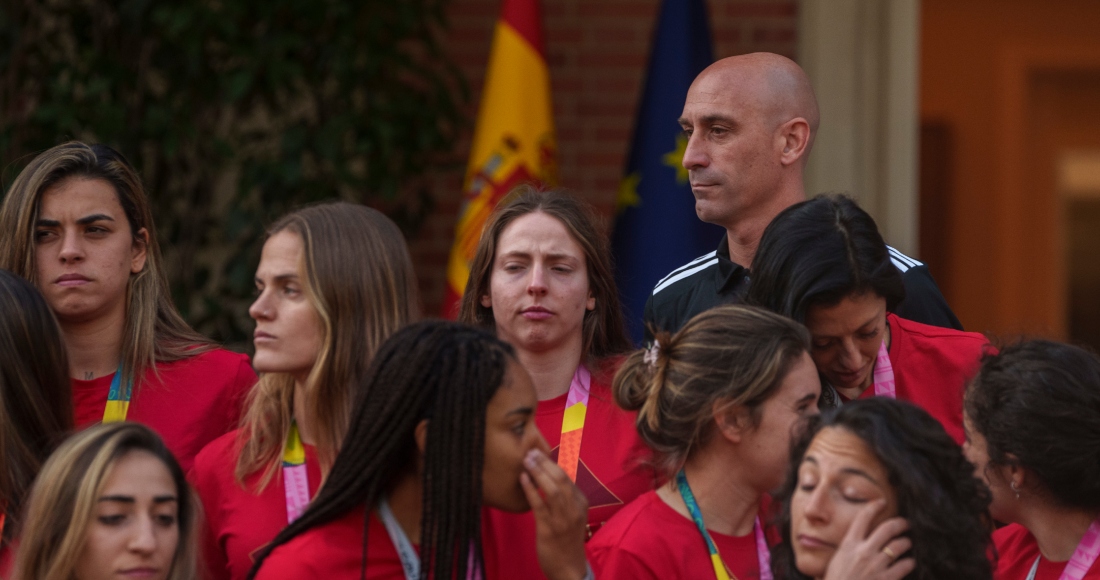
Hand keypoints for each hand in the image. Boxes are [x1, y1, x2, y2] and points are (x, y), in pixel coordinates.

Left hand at [520, 448, 589, 579]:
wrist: (569, 569)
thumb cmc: (567, 540)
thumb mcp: (571, 516)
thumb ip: (564, 498)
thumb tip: (549, 476)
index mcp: (581, 503)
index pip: (568, 477)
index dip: (553, 462)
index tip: (540, 451)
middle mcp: (574, 509)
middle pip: (561, 479)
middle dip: (545, 463)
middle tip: (531, 451)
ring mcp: (563, 519)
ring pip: (553, 489)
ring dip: (538, 472)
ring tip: (526, 460)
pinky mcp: (549, 529)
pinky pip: (540, 505)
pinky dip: (531, 489)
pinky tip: (523, 479)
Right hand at [823, 500, 914, 579]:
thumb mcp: (836, 561)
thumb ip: (848, 550)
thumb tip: (855, 542)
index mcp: (849, 544)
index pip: (863, 518)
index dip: (874, 506)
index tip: (881, 502)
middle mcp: (864, 551)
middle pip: (887, 528)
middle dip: (900, 523)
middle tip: (905, 523)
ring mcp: (877, 565)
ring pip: (899, 545)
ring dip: (906, 543)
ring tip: (908, 543)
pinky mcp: (887, 579)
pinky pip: (905, 565)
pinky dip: (909, 562)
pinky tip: (910, 563)